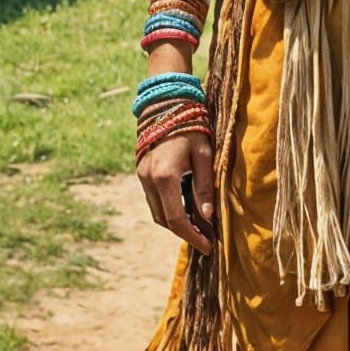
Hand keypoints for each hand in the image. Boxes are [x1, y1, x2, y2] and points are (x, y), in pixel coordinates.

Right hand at [137, 129, 215, 254]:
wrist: (167, 103)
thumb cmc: (192, 127)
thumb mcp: (204, 155)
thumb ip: (204, 187)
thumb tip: (207, 217)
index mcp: (165, 176)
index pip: (176, 219)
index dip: (193, 236)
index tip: (208, 247)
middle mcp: (149, 179)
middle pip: (164, 220)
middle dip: (184, 232)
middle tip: (205, 238)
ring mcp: (142, 176)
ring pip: (157, 212)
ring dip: (176, 221)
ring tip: (198, 225)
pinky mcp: (142, 172)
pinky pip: (154, 200)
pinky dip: (169, 208)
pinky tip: (186, 207)